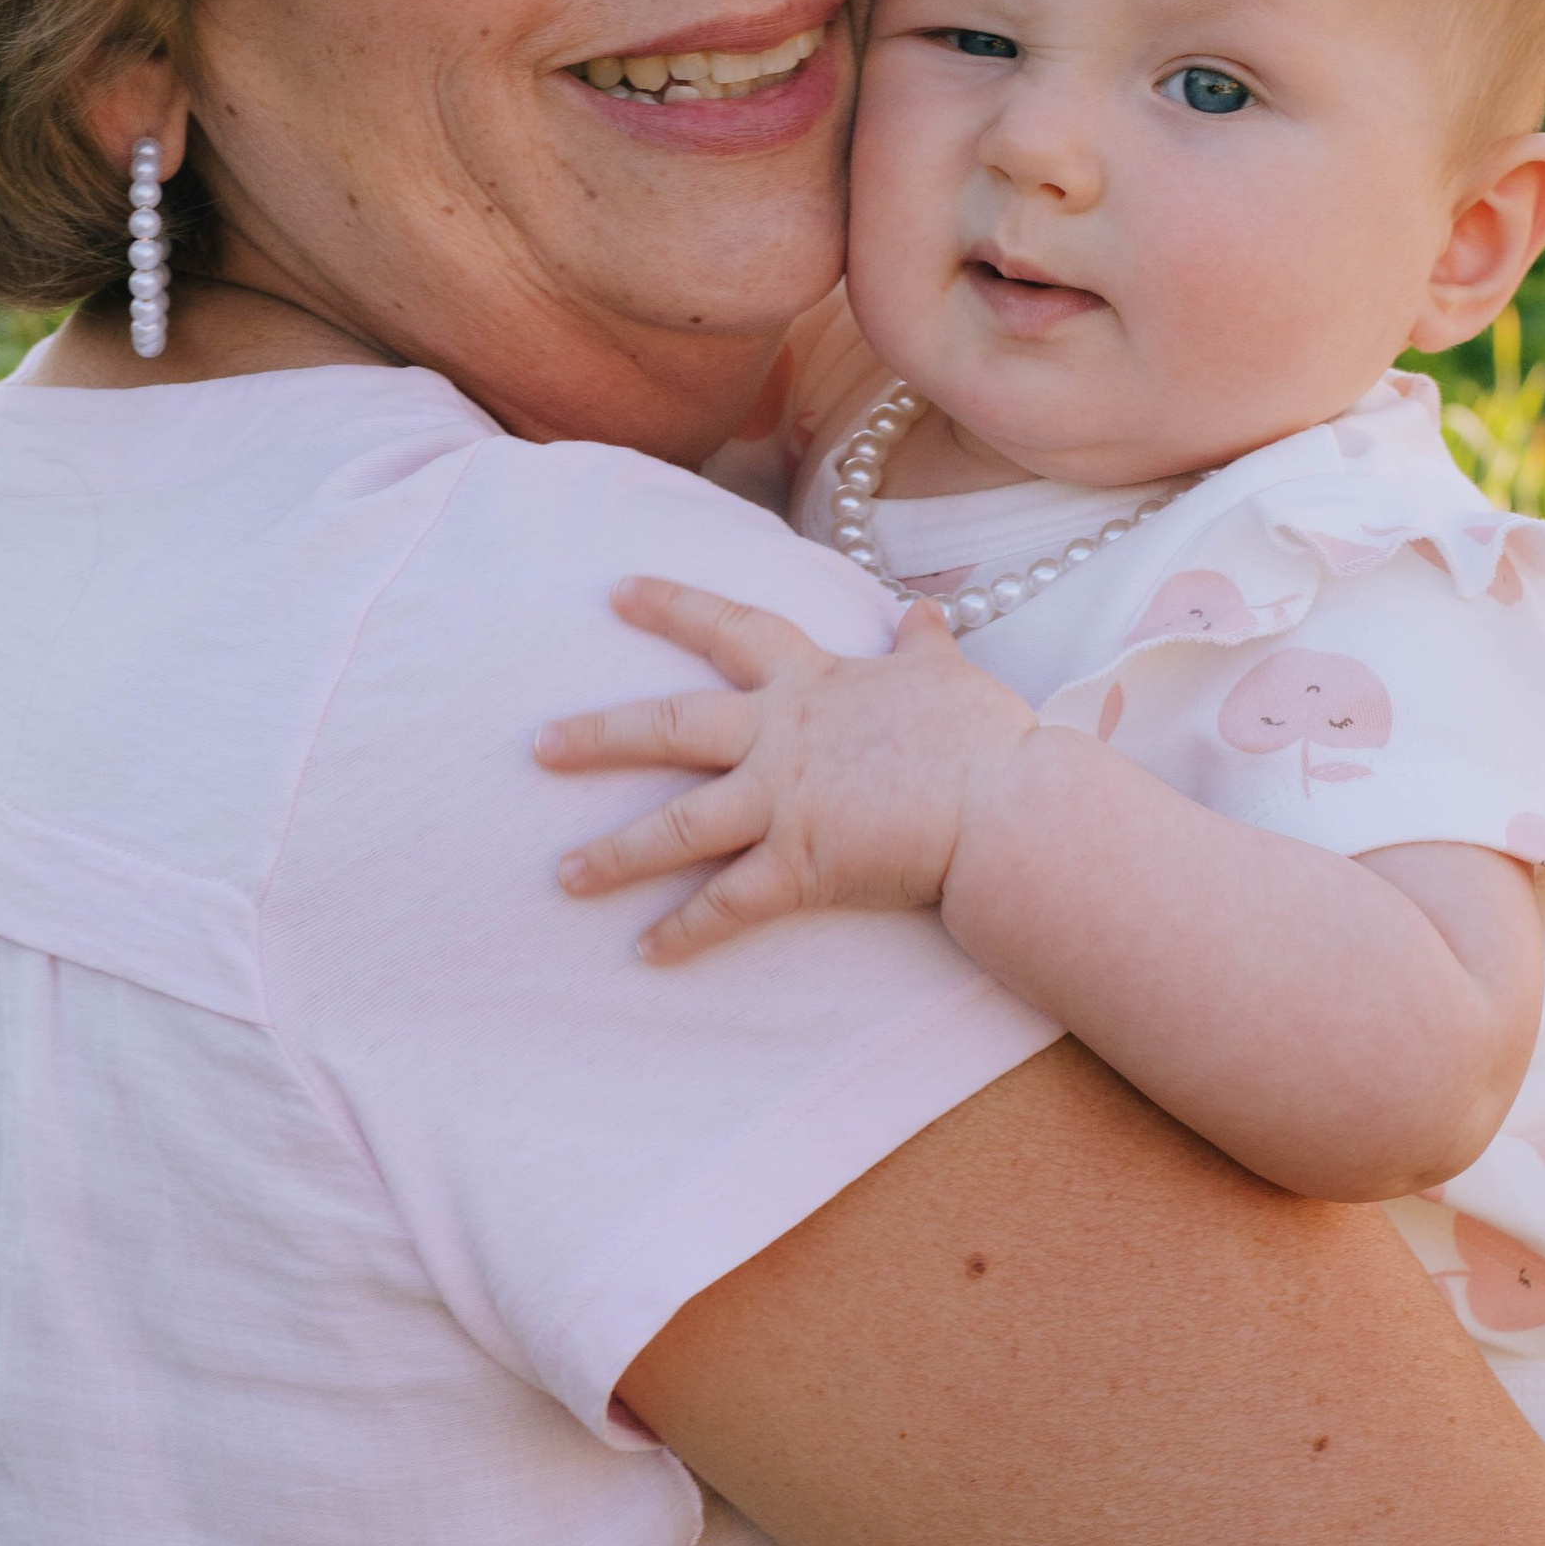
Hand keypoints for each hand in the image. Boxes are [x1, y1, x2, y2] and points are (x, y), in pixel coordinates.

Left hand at [535, 576, 1036, 961]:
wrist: (1007, 807)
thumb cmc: (984, 739)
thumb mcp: (949, 674)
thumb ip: (924, 645)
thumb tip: (922, 612)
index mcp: (812, 683)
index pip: (732, 628)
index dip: (673, 606)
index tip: (615, 592)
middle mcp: (780, 737)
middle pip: (670, 726)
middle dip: (599, 737)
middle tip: (537, 747)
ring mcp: (783, 802)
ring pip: (677, 827)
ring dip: (615, 854)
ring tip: (564, 875)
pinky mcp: (799, 866)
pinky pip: (727, 905)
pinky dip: (684, 933)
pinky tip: (644, 954)